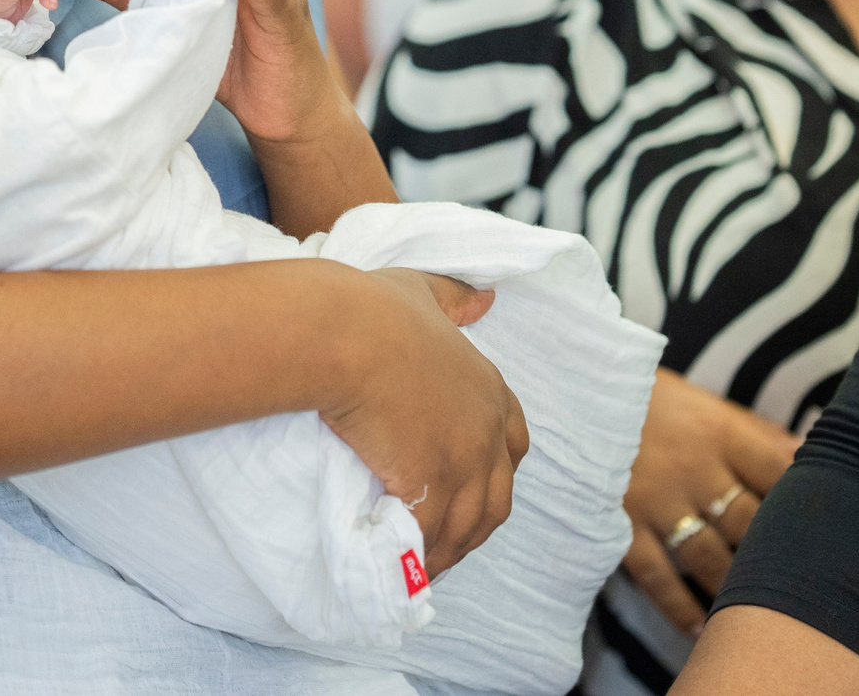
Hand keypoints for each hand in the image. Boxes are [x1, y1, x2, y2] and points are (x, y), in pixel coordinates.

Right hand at [323, 267, 522, 575]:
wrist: (343, 335)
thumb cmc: (373, 309)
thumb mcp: (422, 290)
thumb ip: (456, 298)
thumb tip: (488, 297)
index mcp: (488, 387)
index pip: (514, 445)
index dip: (494, 470)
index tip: (467, 486)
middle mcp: (486, 429)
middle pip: (497, 498)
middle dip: (475, 523)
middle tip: (444, 537)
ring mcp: (462, 461)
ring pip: (468, 526)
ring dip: (449, 550)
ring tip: (422, 564)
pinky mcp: (430, 485)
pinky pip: (431, 537)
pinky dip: (420, 558)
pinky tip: (401, 567)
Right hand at [616, 369, 800, 638]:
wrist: (570, 386)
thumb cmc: (647, 398)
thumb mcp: (704, 403)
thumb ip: (756, 432)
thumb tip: (810, 452)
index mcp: (719, 432)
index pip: (780, 472)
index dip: (807, 501)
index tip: (827, 526)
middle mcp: (694, 469)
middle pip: (752, 523)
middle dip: (776, 553)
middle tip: (798, 579)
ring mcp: (657, 499)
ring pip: (711, 558)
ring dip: (735, 587)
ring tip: (756, 610)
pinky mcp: (621, 520)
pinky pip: (657, 576)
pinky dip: (680, 607)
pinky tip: (702, 626)